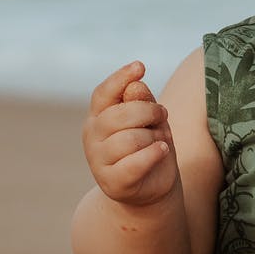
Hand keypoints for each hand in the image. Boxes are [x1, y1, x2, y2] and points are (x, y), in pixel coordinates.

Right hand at [82, 61, 177, 206]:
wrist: (151, 186)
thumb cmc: (149, 144)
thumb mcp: (150, 118)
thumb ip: (142, 101)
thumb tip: (135, 86)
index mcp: (98, 115)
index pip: (103, 93)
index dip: (120, 78)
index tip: (140, 67)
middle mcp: (92, 136)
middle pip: (121, 114)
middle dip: (150, 112)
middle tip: (162, 117)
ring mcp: (98, 160)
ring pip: (131, 139)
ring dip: (154, 137)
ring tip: (160, 141)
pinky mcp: (112, 182)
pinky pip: (136, 162)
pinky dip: (154, 153)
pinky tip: (162, 150)